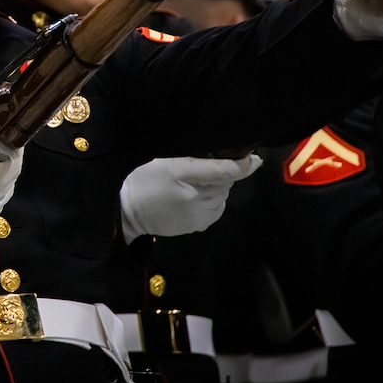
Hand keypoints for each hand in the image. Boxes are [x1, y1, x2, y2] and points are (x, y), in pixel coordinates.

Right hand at [119, 154, 261, 242]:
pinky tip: (195, 198)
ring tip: (196, 185)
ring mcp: (198, 214)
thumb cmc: (144, 178)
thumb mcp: (164, 160)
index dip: (242, 164)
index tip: (255, 158)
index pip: (223, 170)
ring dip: (217, 188)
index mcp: (183, 173)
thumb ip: (193, 156)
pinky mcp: (198, 226)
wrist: (128, 210)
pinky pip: (217, 210)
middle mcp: (195, 197)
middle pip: (226, 182)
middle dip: (221, 174)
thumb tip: (226, 156)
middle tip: (201, 169)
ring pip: (223, 196)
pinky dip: (212, 202)